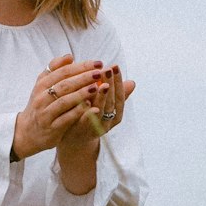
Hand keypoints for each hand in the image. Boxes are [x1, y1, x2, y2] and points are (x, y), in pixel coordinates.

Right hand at [11, 53, 106, 160]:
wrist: (28, 132)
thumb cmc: (40, 104)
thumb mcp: (43, 85)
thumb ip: (55, 70)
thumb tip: (70, 56)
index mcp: (42, 84)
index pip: (63, 71)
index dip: (81, 66)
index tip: (98, 63)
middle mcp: (42, 97)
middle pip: (64, 84)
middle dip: (83, 77)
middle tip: (100, 73)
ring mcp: (46, 113)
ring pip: (64, 101)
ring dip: (81, 94)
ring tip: (96, 88)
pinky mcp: (51, 128)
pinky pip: (66, 118)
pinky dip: (78, 112)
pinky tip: (90, 106)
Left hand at [55, 62, 135, 192]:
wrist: (74, 139)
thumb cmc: (88, 116)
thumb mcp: (103, 104)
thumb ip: (113, 93)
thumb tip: (132, 82)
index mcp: (114, 114)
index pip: (119, 96)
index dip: (118, 81)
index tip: (115, 66)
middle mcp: (108, 121)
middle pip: (112, 103)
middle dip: (111, 85)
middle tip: (108, 69)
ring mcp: (96, 127)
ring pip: (102, 111)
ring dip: (102, 98)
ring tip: (102, 84)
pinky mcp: (83, 131)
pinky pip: (86, 121)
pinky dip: (88, 112)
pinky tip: (86, 101)